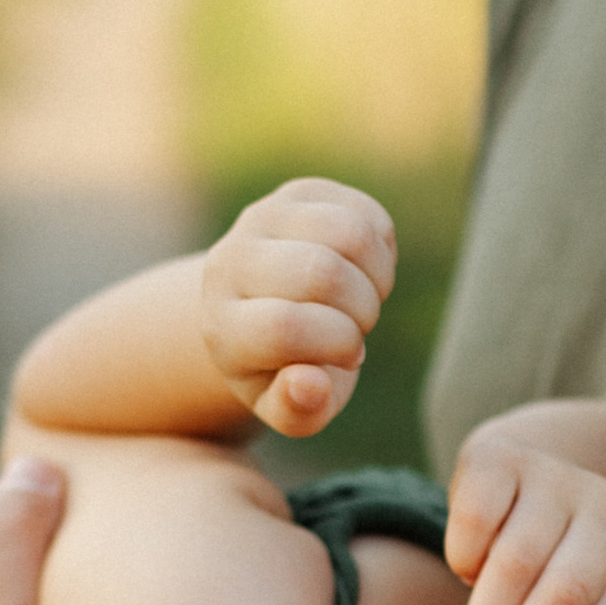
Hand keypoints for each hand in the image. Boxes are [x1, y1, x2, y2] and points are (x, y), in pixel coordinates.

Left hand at [200, 179, 394, 437]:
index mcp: (223, 326)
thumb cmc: (282, 369)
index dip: (336, 344)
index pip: (285, 326)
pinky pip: (364, 213)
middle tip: (357, 327)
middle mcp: (230, 263)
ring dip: (376, 277)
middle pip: (322, 272)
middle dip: (362, 310)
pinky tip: (365, 272)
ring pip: (348, 233)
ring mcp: (262, 220)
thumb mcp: (287, 406)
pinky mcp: (297, 194)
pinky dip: (382, 251)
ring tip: (363, 299)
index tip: (348, 356)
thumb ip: (298, 410)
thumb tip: (309, 386)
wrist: (259, 311)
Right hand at [445, 424, 605, 604]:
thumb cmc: (555, 560)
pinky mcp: (497, 458)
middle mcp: (604, 507)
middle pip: (566, 591)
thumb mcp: (590, 589)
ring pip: (518, 559)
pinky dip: (464, 558)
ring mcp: (553, 477)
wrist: (532, 466)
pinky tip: (467, 573)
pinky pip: (475, 518)